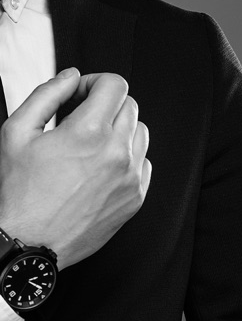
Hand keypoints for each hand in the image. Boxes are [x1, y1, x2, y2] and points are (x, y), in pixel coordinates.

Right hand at [0, 68, 151, 269]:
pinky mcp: (135, 198)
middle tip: (82, 118)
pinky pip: (144, 163)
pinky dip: (128, 158)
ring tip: (93, 143)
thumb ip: (46, 95)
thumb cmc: (20, 193)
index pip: (115, 85)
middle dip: (106, 105)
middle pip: (130, 106)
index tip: (82, 95)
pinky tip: (102, 167)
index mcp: (89, 133)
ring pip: (141, 133)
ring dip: (120, 129)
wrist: (30, 242)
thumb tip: (70, 77)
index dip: (95, 82)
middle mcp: (117, 154)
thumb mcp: (17, 132)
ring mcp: (130, 178)